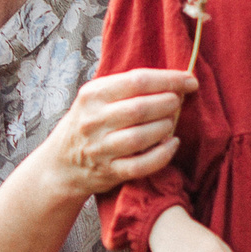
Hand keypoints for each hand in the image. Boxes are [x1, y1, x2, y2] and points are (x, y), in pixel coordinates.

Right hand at [38, 68, 195, 196]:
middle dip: (168, 103)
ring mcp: (100, 148)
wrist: (60, 164)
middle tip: (178, 102)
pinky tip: (172, 145)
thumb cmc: (88, 124)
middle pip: (141, 108)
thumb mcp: (96, 98)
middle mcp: (94, 120)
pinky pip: (141, 165)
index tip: (190, 81)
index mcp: (93, 94)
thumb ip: (127, 87)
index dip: (169, 79)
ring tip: (171, 122)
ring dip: (165, 127)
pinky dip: (162, 155)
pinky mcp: (108, 172)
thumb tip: (172, 81)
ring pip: (141, 137)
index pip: (137, 80)